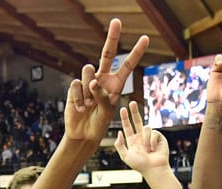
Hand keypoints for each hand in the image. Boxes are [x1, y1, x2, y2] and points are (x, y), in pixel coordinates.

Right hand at [64, 19, 148, 142]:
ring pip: (88, 71)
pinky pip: (77, 85)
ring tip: (88, 105)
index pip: (126, 65)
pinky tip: (80, 108)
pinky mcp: (75, 87)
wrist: (83, 134)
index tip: (145, 38)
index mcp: (115, 84)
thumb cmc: (98, 124)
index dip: (136, 52)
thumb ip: (103, 97)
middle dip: (112, 37)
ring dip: (88, 90)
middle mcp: (103, 79)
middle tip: (117, 21)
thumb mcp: (107, 113)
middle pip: (107, 54)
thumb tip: (93, 81)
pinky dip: (79, 98)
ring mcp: (88, 82)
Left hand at [115, 102, 168, 174]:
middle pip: (137, 120)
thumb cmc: (140, 165)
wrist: (153, 169)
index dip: (125, 118)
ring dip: (146, 139)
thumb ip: (120, 145)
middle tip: (132, 102)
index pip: (128, 127)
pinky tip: (154, 149)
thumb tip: (119, 132)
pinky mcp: (159, 137)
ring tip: (148, 150)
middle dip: (134, 111)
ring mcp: (150, 136)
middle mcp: (141, 137)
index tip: (123, 109)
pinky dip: (152, 141)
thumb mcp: (125, 156)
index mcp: (132, 141)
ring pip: (146, 127)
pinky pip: (154, 133)